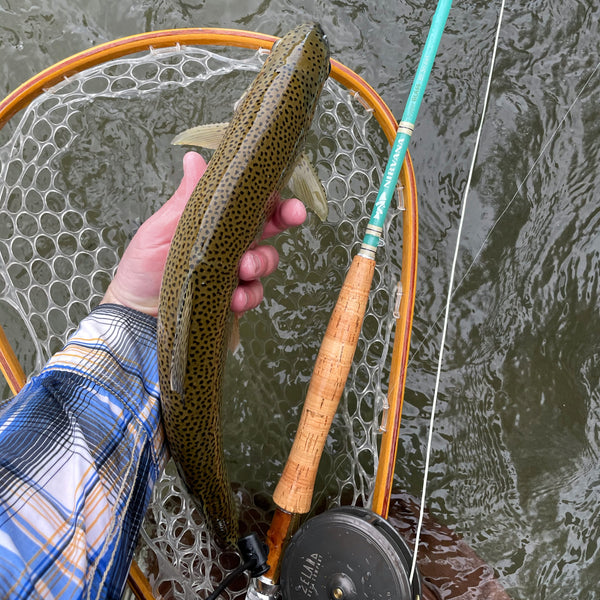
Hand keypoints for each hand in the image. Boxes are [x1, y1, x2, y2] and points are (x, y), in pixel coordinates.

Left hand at [101, 151, 306, 316]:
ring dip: (261, 261)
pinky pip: (252, 294)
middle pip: (269, 227)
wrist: (133, 312)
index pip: (250, 203)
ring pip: (265, 260)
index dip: (273, 197)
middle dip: (284, 218)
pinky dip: (248, 295)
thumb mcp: (162, 229)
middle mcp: (230, 244)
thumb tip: (195, 160)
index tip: (287, 197)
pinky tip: (234, 297)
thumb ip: (186, 199)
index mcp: (216, 221)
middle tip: (291, 216)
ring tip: (244, 268)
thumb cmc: (143, 267)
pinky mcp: (232, 298)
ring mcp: (234, 271)